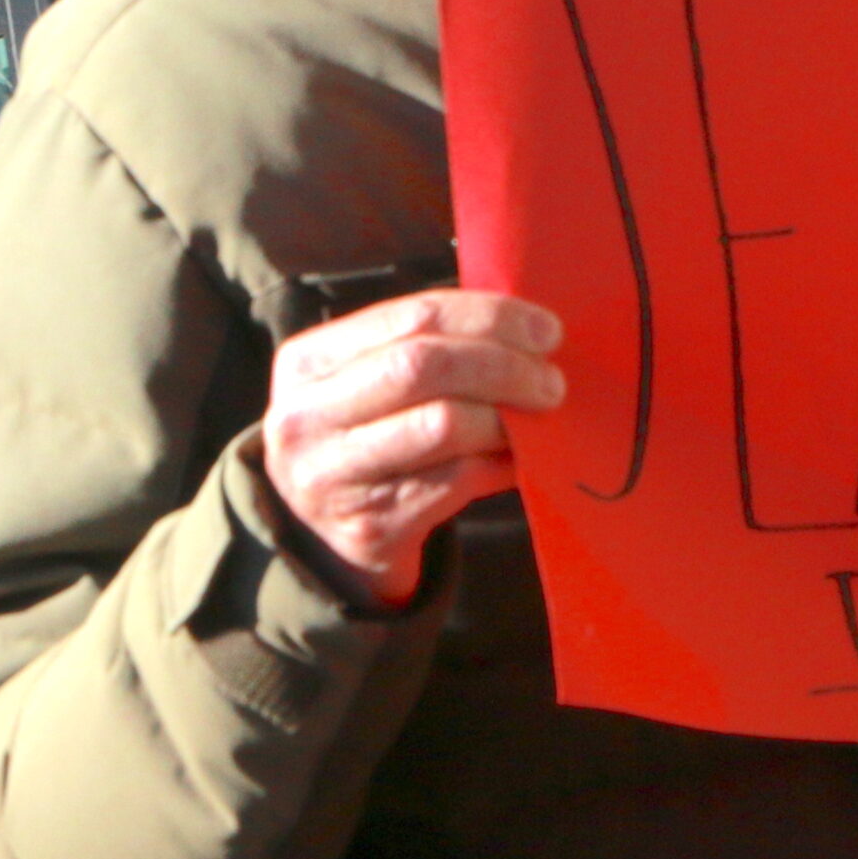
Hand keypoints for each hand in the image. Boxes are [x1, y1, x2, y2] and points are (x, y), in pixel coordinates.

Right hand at [261, 290, 563, 605]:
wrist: (326, 541)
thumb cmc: (365, 440)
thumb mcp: (366, 385)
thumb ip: (425, 348)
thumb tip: (526, 331)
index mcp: (307, 361)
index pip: (412, 316)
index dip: (488, 317)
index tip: (545, 329)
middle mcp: (306, 415)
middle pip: (424, 366)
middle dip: (503, 365)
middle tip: (551, 380)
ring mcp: (333, 475)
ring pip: (443, 424)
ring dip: (505, 417)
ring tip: (537, 418)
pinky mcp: (371, 525)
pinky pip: (457, 479)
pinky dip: (501, 463)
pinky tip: (517, 458)